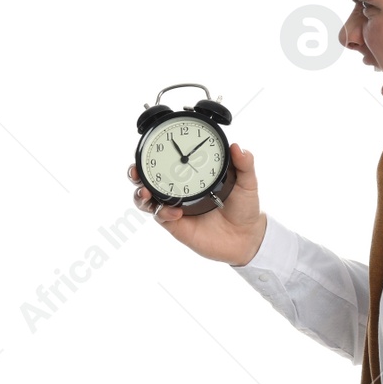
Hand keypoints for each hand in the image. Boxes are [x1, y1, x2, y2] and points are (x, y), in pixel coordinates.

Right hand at [128, 142, 266, 265]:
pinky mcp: (176, 224)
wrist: (247, 237)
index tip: (149, 146)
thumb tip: (238, 148)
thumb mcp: (247, 183)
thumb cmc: (245, 208)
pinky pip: (160, 216)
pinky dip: (162, 212)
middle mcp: (179, 189)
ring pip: (147, 199)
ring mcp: (175, 207)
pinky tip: (174, 212)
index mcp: (192, 174)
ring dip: (140, 194)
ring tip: (144, 193)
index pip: (168, 159)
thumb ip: (244, 164)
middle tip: (135, 171)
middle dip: (135, 173)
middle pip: (148, 178)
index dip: (153, 153)